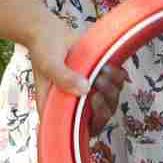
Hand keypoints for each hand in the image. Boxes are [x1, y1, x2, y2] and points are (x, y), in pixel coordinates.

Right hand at [28, 15, 126, 135]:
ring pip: (110, 102)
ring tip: (103, 69)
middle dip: (105, 101)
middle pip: (100, 118)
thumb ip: (64, 78)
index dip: (92, 122)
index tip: (92, 99)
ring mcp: (87, 93)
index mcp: (57, 109)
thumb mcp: (49, 64)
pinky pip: (115, 85)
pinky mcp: (98, 79)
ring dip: (112, 88)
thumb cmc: (44, 50)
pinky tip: (109, 66)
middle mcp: (74, 105)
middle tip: (99, 80)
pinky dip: (118, 77)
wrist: (51, 32)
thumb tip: (85, 89)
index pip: (78, 131)